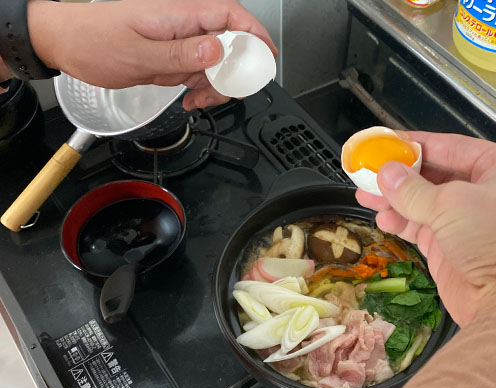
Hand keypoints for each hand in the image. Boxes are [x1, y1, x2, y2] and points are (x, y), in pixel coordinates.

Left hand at [27, 0, 276, 109]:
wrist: (65, 43)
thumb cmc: (93, 40)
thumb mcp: (138, 53)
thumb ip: (181, 53)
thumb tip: (219, 48)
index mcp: (179, 14)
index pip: (231, 15)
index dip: (255, 35)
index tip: (266, 58)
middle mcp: (184, 25)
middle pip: (231, 43)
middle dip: (235, 72)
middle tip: (226, 93)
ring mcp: (179, 41)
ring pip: (217, 62)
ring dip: (216, 86)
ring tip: (199, 101)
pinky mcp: (172, 56)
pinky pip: (199, 71)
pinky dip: (201, 89)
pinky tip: (190, 100)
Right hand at [356, 131, 495, 356]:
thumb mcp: (453, 204)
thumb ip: (413, 189)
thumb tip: (385, 174)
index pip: (452, 147)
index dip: (416, 144)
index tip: (384, 143)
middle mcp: (490, 194)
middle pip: (438, 177)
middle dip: (402, 176)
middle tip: (367, 173)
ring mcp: (474, 227)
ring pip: (428, 206)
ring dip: (397, 201)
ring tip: (365, 196)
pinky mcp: (458, 254)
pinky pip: (426, 232)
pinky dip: (404, 224)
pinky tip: (383, 219)